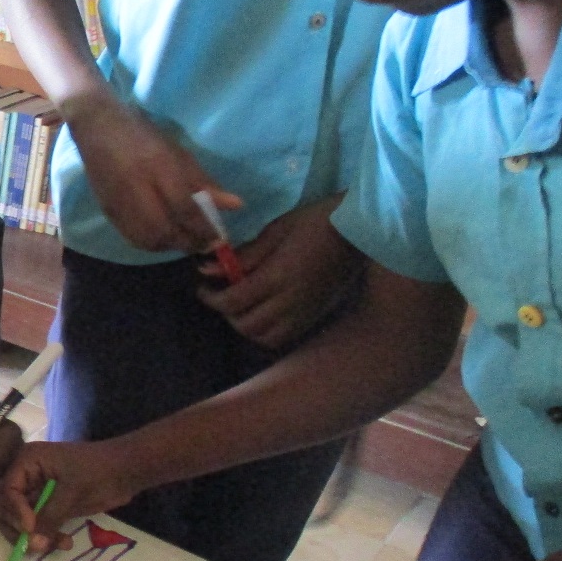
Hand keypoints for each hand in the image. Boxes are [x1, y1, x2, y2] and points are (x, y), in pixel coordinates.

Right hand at [0, 440, 138, 552]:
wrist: (127, 472)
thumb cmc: (99, 471)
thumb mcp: (73, 492)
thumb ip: (50, 517)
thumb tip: (32, 544)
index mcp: (27, 461)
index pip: (7, 490)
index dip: (15, 511)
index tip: (31, 529)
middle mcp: (26, 476)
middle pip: (4, 507)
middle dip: (18, 527)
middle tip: (36, 542)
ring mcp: (36, 492)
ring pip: (19, 521)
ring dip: (34, 536)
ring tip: (57, 544)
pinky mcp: (48, 506)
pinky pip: (37, 526)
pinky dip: (46, 537)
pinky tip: (65, 542)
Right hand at [67, 94, 240, 254]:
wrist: (95, 125)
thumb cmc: (142, 133)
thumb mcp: (178, 152)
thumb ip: (204, 182)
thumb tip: (235, 205)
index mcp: (158, 166)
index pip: (185, 208)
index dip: (205, 228)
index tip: (220, 238)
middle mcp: (136, 187)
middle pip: (165, 230)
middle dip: (189, 242)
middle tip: (205, 244)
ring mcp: (118, 201)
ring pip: (148, 240)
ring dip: (171, 246)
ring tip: (186, 241)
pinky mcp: (107, 210)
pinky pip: (133, 238)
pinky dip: (152, 244)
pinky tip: (163, 238)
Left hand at [195, 197, 364, 350]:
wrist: (359, 229)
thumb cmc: (314, 222)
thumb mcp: (275, 231)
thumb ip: (243, 255)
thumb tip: (208, 268)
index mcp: (279, 277)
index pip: (234, 301)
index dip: (211, 298)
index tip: (202, 286)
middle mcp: (292, 302)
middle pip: (247, 325)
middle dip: (227, 313)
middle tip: (221, 295)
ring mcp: (306, 312)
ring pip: (265, 338)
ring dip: (246, 326)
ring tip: (241, 306)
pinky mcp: (315, 316)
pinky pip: (284, 337)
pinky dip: (266, 332)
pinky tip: (263, 312)